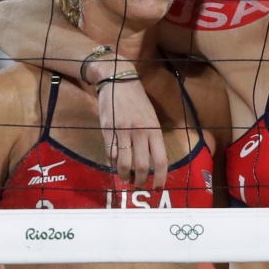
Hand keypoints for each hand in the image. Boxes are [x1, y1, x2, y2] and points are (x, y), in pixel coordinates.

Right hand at [89, 59, 166, 188]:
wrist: (118, 81)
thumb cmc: (138, 101)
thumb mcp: (152, 118)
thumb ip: (153, 138)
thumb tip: (155, 161)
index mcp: (155, 130)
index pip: (161, 160)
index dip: (160, 177)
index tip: (158, 187)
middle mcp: (140, 133)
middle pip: (141, 166)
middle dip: (140, 181)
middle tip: (138, 186)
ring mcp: (122, 132)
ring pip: (124, 163)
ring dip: (124, 175)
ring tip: (126, 179)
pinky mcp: (107, 130)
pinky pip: (110, 153)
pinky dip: (113, 163)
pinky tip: (116, 165)